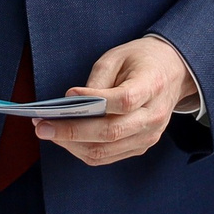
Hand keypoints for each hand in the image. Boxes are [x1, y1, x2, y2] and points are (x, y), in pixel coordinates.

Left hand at [34, 35, 196, 166]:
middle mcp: (153, 116)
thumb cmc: (141, 61)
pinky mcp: (141, 146)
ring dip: (72, 144)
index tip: (68, 95)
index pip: (123, 100)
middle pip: (111, 132)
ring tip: (48, 131)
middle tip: (41, 127)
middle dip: (71, 132)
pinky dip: (82, 149)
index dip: (94, 101)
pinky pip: (107, 156)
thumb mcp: (117, 57)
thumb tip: (72, 102)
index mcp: (151, 86)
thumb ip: (97, 81)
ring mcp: (149, 135)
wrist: (172, 72)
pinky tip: (66, 137)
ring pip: (105, 151)